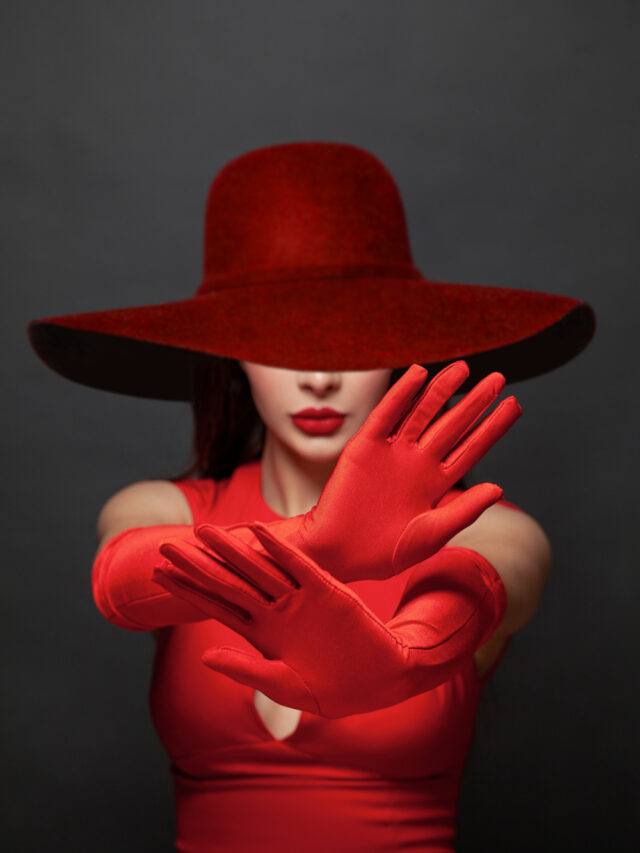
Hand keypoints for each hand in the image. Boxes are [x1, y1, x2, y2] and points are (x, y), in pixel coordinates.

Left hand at [153, 521, 504, 716]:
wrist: (382, 678)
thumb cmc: (333, 689)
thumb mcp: (284, 687)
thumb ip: (245, 670)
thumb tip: (204, 657)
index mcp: (262, 634)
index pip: (216, 606)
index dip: (187, 590)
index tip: (158, 574)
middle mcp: (275, 611)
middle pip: (228, 581)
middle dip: (197, 563)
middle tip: (166, 544)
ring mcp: (298, 598)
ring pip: (256, 568)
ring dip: (231, 549)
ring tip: (202, 531)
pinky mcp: (325, 589)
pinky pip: (297, 565)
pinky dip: (277, 549)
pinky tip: (256, 532)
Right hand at [209, 360, 521, 582]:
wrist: (336, 555)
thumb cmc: (382, 553)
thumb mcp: (431, 535)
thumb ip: (464, 511)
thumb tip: (499, 489)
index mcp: (435, 484)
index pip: (471, 447)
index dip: (492, 427)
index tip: (514, 405)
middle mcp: (416, 463)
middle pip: (452, 424)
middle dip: (475, 402)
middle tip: (499, 379)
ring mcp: (391, 453)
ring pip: (421, 413)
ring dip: (441, 390)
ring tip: (463, 368)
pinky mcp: (364, 447)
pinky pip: (386, 415)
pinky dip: (401, 394)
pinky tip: (419, 374)